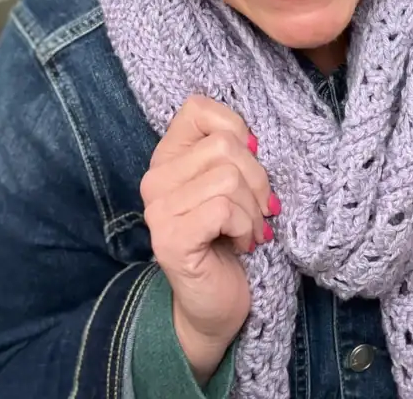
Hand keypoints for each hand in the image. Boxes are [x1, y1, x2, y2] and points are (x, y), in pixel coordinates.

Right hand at [140, 96, 277, 383]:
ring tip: (247, 230)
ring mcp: (158, 210)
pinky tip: (240, 245)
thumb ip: (233, 153)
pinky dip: (245, 227)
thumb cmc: (229, 237)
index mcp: (168, 156)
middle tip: (257, 209)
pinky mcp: (171, 239)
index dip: (235, 128)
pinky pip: (224, 209)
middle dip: (257, 179)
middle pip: (225, 145)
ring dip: (252, 209)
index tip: (247, 161)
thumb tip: (253, 140)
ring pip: (228, 177)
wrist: (215, 303)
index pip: (198, 108)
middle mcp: (155, 178)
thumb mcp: (232, 184)